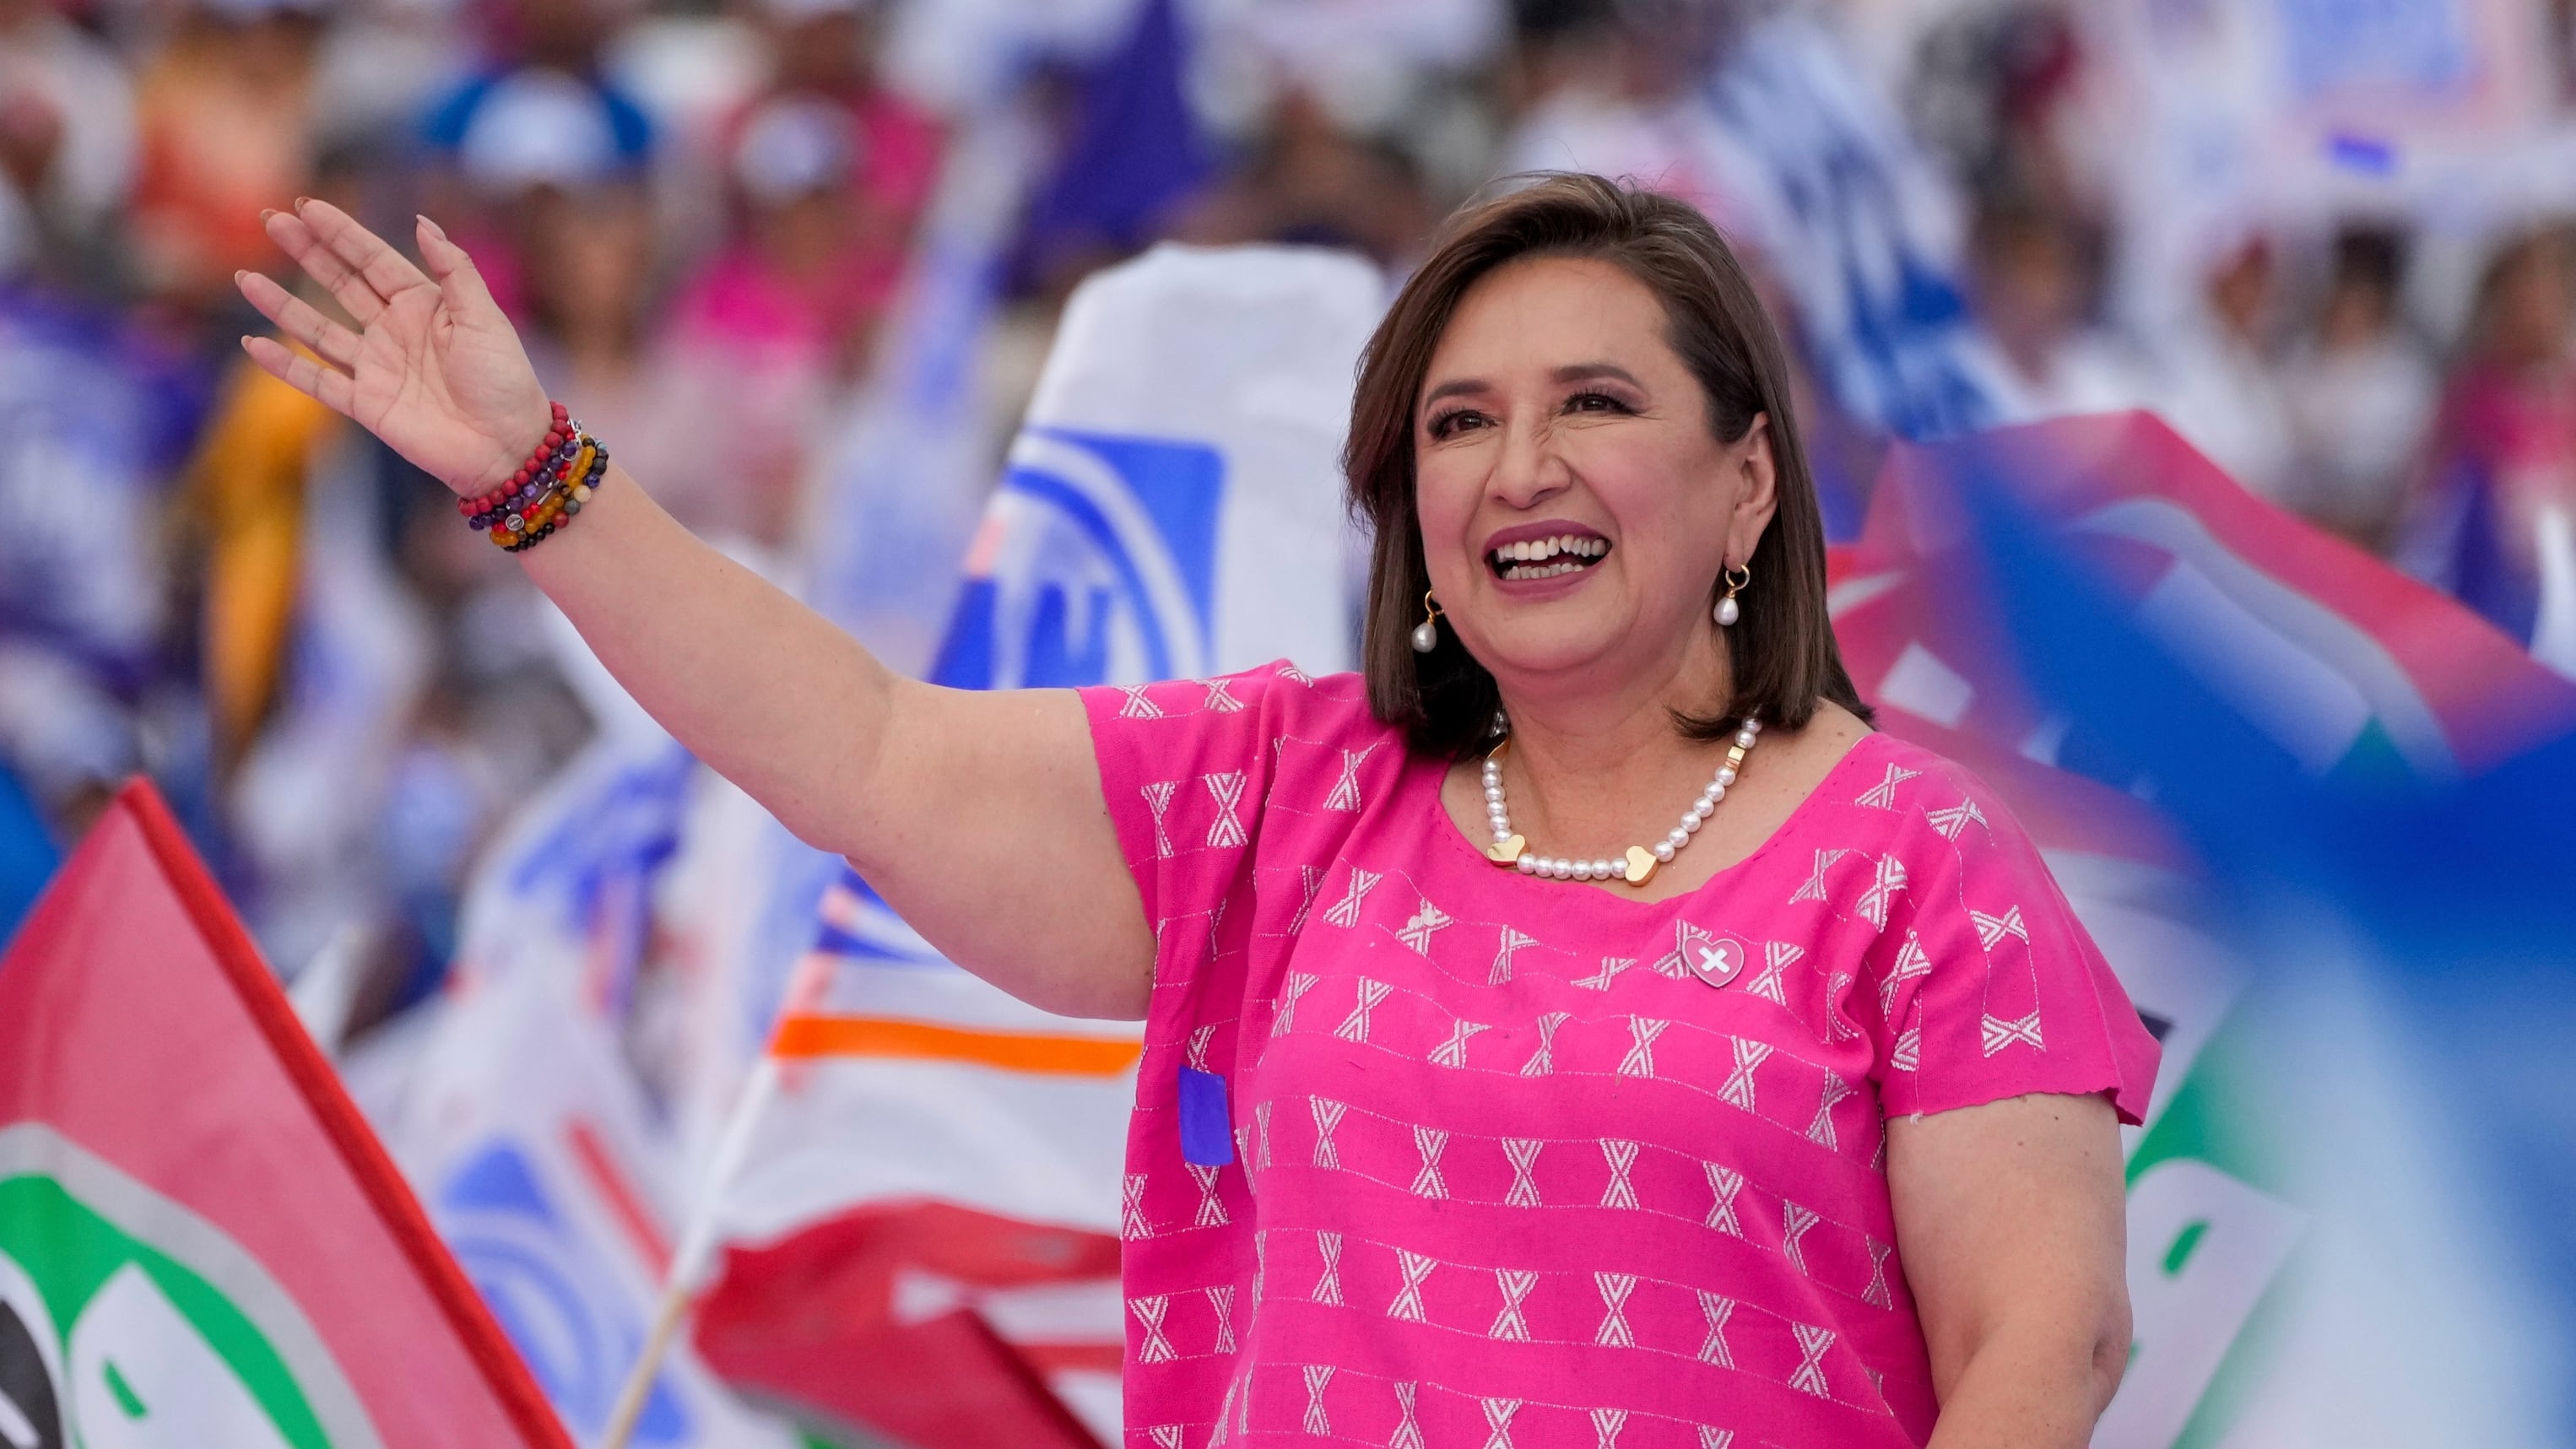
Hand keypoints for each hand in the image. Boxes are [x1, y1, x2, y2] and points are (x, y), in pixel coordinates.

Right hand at [236, 200, 551, 496]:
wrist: (507, 446)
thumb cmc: (503, 379)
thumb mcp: (483, 316)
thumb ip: (453, 269)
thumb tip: (421, 222)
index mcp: (424, 304)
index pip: (373, 260)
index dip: (340, 233)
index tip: (306, 204)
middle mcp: (394, 330)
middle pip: (340, 283)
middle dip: (306, 252)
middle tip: (271, 220)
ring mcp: (376, 367)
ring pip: (318, 329)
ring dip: (282, 305)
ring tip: (245, 278)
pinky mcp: (366, 404)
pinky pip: (317, 381)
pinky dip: (285, 365)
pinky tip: (253, 344)